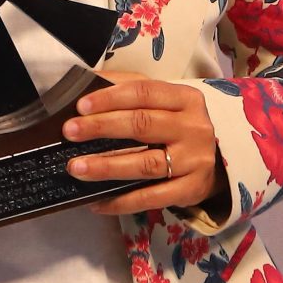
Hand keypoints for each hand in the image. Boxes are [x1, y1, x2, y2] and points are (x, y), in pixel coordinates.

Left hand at [61, 75, 221, 216]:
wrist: (213, 161)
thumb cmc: (176, 125)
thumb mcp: (162, 102)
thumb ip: (128, 88)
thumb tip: (87, 81)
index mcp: (185, 98)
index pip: (144, 92)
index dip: (110, 98)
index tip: (81, 106)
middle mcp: (194, 128)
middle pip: (143, 124)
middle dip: (101, 127)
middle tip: (69, 133)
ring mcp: (194, 161)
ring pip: (145, 164)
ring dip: (107, 167)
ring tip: (77, 168)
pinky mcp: (191, 190)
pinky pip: (151, 198)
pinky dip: (121, 201)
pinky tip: (97, 201)